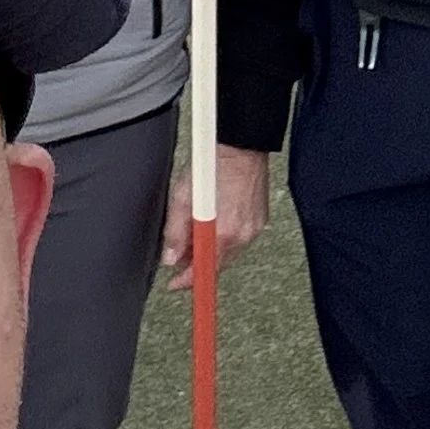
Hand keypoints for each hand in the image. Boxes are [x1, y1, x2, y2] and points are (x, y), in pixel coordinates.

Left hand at [160, 146, 273, 292]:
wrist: (240, 145)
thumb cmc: (213, 163)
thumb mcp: (182, 197)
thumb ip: (175, 231)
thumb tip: (170, 256)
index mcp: (222, 234)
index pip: (204, 271)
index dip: (186, 280)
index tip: (175, 283)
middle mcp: (242, 236)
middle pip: (216, 262)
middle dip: (196, 261)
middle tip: (180, 253)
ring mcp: (253, 228)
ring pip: (227, 250)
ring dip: (210, 247)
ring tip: (195, 230)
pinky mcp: (259, 219)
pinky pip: (238, 238)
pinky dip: (224, 235)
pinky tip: (214, 221)